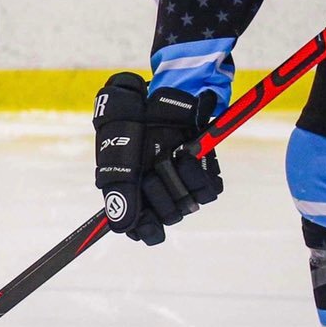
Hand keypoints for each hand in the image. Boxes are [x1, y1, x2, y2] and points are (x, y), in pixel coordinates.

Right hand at [93, 72, 221, 245]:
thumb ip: (118, 188)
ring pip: (187, 205)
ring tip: (171, 156)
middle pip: (165, 217)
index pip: (141, 229)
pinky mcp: (203, 172)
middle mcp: (157, 192)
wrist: (160, 97)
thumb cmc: (132, 120)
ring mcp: (181, 183)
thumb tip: (122, 226)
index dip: (147, 229)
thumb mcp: (116, 150)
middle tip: (152, 171)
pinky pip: (209, 191)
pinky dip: (200, 175)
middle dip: (160, 195)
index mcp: (131, 192)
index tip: (150, 225)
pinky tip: (188, 155)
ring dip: (179, 181)